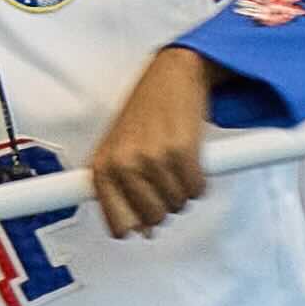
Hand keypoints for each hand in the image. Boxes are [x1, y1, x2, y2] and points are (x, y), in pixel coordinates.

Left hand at [80, 45, 227, 241]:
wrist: (171, 75)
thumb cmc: (145, 112)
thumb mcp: (118, 150)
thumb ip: (121, 190)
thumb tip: (141, 230)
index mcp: (103, 168)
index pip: (118, 225)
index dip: (136, 227)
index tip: (143, 225)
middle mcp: (125, 164)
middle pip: (154, 219)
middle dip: (166, 206)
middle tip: (166, 184)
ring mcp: (153, 158)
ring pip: (178, 204)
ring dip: (184, 190)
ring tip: (177, 166)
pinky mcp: (182, 151)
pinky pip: (197, 189)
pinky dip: (200, 181)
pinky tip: (192, 162)